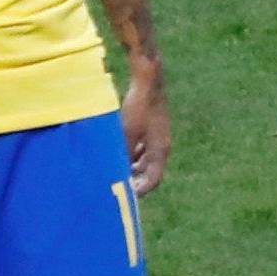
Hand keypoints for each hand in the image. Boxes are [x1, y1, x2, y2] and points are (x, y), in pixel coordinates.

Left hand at [121, 69, 170, 195]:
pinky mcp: (151, 126)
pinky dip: (131, 154)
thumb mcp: (126, 132)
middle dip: (134, 180)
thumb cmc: (138, 105)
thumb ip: (122, 154)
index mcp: (160, 150)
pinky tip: (117, 151)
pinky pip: (142, 148)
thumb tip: (115, 172)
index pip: (153, 180)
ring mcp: (158, 135)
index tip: (124, 196)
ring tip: (114, 170)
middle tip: (116, 185)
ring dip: (131, 167)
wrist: (148, 79)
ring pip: (145, 160)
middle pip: (149, 172)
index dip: (139, 191)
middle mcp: (161, 145)